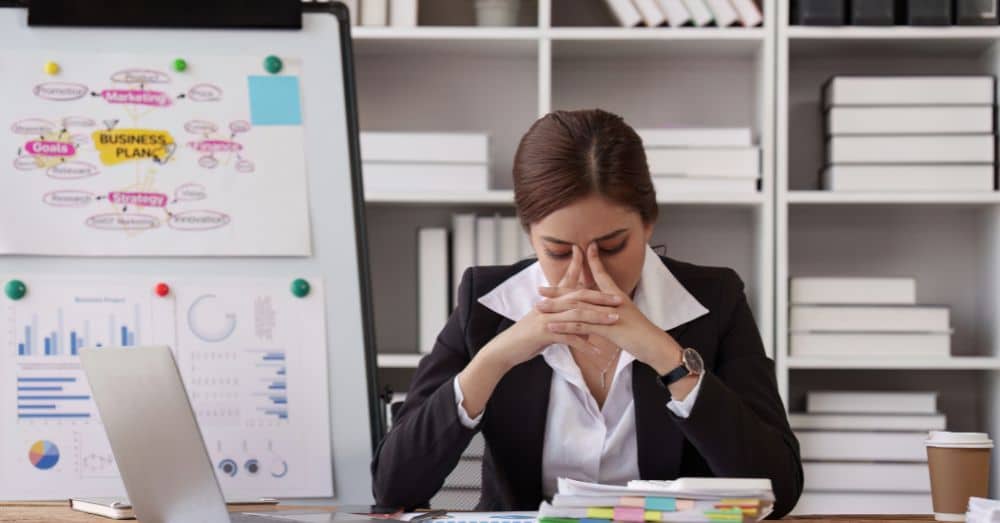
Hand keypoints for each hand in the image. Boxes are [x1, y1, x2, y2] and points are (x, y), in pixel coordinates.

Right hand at [478, 245, 621, 371]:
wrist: (506, 350)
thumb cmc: (527, 338)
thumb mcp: (548, 327)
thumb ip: (568, 324)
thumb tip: (589, 329)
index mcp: (550, 301)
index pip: (569, 283)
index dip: (582, 271)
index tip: (598, 267)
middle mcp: (549, 305)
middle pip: (579, 297)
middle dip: (601, 298)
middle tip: (620, 300)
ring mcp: (547, 318)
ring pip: (577, 314)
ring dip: (598, 317)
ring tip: (615, 320)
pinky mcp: (545, 333)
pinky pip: (569, 337)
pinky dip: (585, 344)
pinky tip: (598, 351)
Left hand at [539, 242, 683, 374]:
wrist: (655, 344)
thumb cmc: (642, 333)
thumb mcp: (626, 318)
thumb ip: (612, 311)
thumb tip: (601, 309)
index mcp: (616, 296)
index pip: (602, 274)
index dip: (592, 261)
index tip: (580, 250)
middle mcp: (611, 301)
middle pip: (580, 292)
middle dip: (558, 290)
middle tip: (539, 289)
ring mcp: (608, 314)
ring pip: (577, 308)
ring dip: (556, 307)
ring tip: (539, 307)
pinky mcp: (607, 328)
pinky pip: (582, 326)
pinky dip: (565, 325)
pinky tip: (551, 326)